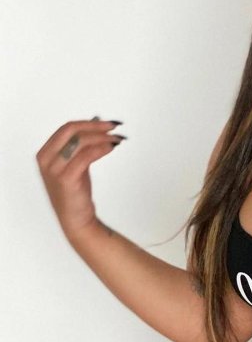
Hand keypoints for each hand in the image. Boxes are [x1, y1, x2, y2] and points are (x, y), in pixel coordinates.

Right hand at [35, 116, 124, 239]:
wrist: (75, 219)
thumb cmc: (75, 192)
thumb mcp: (76, 165)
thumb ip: (81, 146)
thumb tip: (97, 123)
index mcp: (45, 153)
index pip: (66, 129)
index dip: (88, 123)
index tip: (106, 124)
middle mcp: (46, 159)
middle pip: (72, 131)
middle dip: (96, 127)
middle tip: (114, 127)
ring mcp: (54, 169)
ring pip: (81, 142)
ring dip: (102, 137)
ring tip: (116, 139)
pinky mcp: (66, 178)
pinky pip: (86, 156)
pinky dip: (101, 149)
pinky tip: (110, 148)